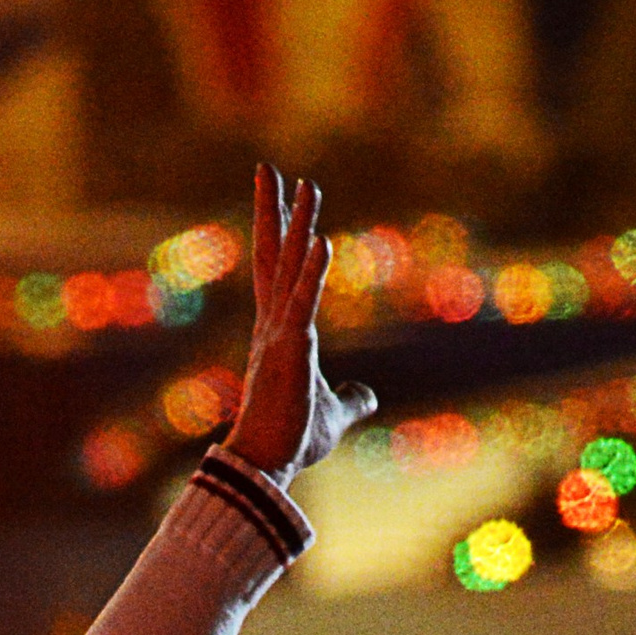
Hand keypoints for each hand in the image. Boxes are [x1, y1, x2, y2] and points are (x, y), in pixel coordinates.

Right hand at [220, 164, 376, 488]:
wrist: (266, 466)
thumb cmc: (291, 441)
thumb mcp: (333, 413)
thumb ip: (352, 399)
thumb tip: (370, 397)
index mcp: (276, 334)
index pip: (276, 272)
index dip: (279, 233)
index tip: (280, 198)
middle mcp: (270, 326)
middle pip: (271, 255)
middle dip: (272, 209)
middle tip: (267, 168)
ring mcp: (277, 335)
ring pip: (288, 268)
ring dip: (298, 226)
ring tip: (306, 184)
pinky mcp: (290, 350)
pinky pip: (302, 303)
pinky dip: (312, 272)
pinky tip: (322, 239)